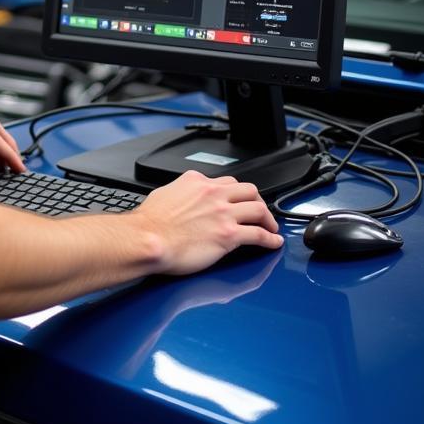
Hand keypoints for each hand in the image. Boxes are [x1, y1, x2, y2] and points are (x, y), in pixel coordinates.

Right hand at [132, 170, 283, 274]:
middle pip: (248, 190)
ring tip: (270, 227)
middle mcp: (213, 194)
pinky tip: (274, 242)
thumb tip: (181, 199)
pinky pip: (259, 234)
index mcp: (196, 182)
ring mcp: (223, 213)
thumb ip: (179, 192)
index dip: (235, 192)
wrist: (149, 239)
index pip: (226, 181)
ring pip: (258, 209)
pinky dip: (270, 239)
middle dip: (257, 201)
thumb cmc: (150, 223)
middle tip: (259, 211)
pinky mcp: (229, 235)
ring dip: (268, 219)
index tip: (238, 200)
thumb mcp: (164, 194)